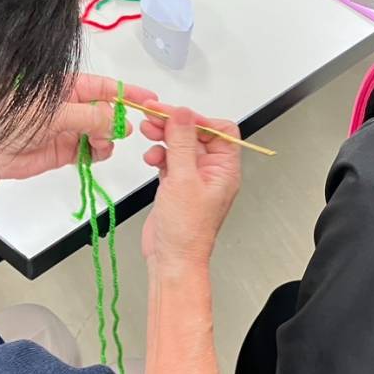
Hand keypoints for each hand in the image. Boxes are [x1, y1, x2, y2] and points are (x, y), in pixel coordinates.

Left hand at [0, 74, 156, 181]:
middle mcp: (69, 106)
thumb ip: (89, 117)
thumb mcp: (54, 113)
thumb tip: (116, 121)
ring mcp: (67, 129)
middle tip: (124, 129)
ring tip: (103, 144)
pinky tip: (98, 153)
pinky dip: (98, 153)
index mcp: (65, 86)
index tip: (148, 99)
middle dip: (118, 119)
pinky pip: (90, 151)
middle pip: (105, 111)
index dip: (126, 91)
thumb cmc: (10, 120)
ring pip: (100, 133)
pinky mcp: (64, 151)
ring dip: (108, 138)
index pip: (103, 86)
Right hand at [139, 105, 240, 268]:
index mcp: (225, 169)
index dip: (197, 119)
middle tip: (154, 116)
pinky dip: (159, 154)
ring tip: (147, 131)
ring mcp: (194, 178)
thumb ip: (182, 143)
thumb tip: (183, 114)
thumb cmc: (187, 232)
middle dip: (175, 124)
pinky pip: (169, 159)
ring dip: (164, 136)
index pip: (219, 130)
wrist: (172, 259)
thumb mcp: (184, 180)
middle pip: (196, 134)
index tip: (174, 113)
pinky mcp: (177, 185)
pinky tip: (151, 158)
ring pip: (180, 145)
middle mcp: (212, 172)